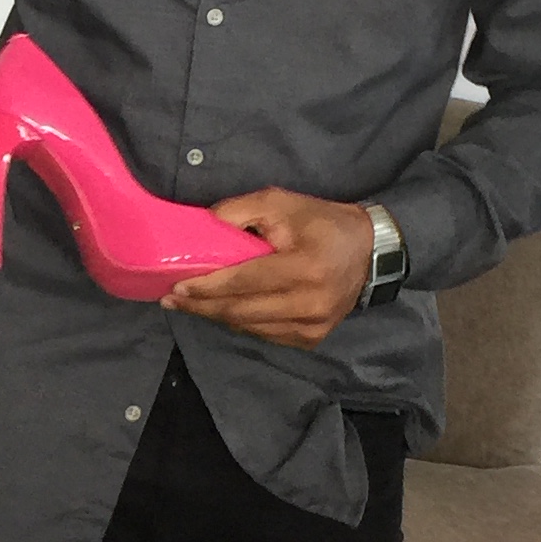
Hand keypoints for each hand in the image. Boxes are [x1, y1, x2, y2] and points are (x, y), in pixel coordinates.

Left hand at [168, 191, 374, 348]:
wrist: (369, 252)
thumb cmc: (321, 223)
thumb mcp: (283, 203)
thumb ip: (242, 210)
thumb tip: (205, 224)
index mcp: (305, 268)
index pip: (245, 282)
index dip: (208, 287)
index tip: (177, 286)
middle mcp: (311, 303)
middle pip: (242, 310)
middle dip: (202, 306)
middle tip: (171, 300)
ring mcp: (313, 326)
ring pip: (250, 327)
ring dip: (216, 316)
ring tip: (188, 306)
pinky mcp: (312, 338)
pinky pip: (265, 334)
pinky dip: (240, 323)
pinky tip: (221, 312)